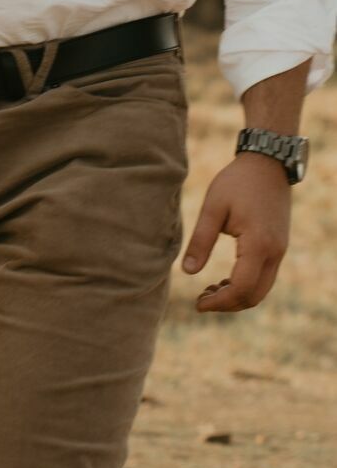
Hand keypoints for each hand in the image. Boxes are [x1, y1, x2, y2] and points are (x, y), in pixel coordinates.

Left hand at [181, 152, 290, 312]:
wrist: (267, 163)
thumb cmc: (237, 182)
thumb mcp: (213, 207)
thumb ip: (201, 240)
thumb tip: (187, 272)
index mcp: (258, 244)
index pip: (241, 288)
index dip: (219, 301)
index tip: (197, 303)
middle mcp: (274, 252)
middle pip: (255, 295)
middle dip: (228, 304)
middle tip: (201, 300)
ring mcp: (280, 250)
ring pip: (262, 289)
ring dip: (237, 296)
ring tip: (209, 290)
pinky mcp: (279, 246)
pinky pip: (265, 277)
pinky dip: (246, 285)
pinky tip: (224, 279)